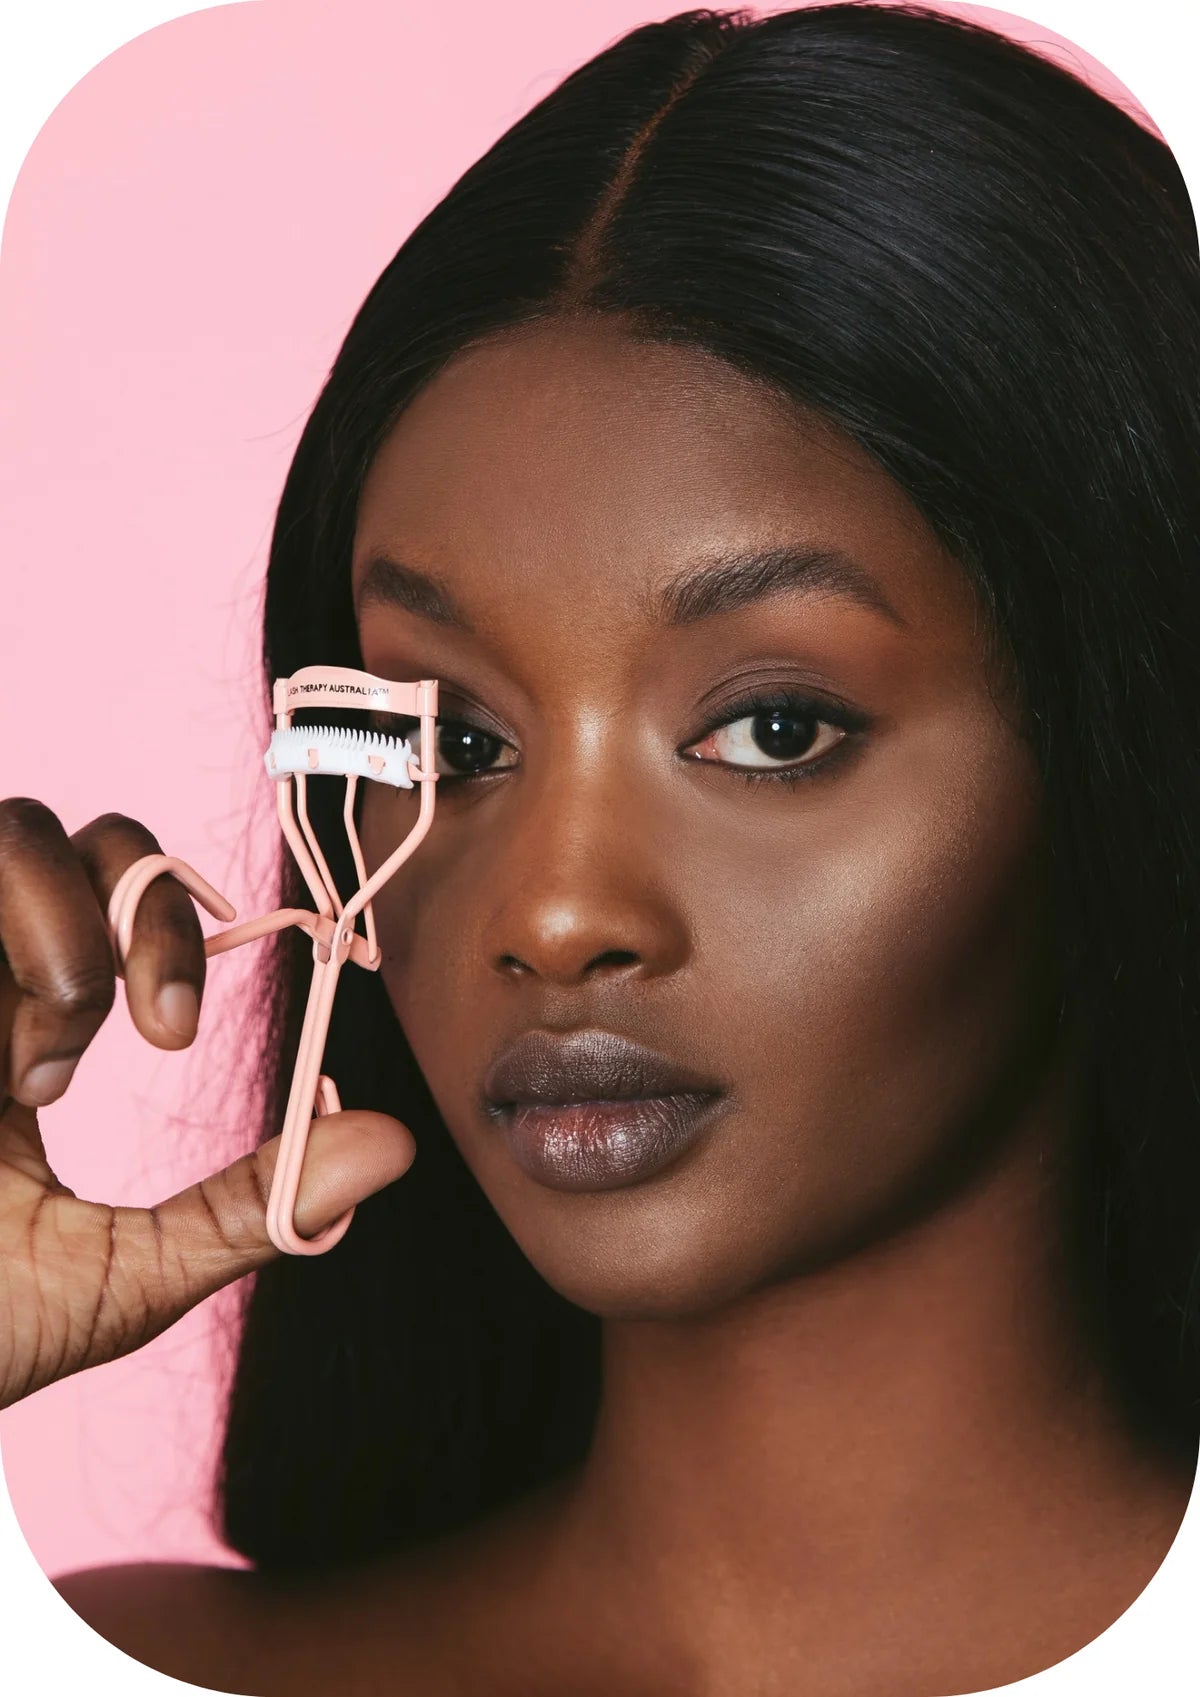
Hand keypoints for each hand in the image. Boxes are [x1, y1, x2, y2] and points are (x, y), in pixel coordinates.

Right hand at [0, 799, 415, 1409]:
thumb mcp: (124, 1278)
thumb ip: (249, 1205)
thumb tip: (394, 1142)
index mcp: (10, 1028)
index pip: (107, 887)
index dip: (170, 918)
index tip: (184, 1030)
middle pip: (61, 830)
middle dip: (141, 907)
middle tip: (165, 1028)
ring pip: (5, 827)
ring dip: (64, 935)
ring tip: (46, 1068)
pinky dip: (3, 946)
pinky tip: (2, 1075)